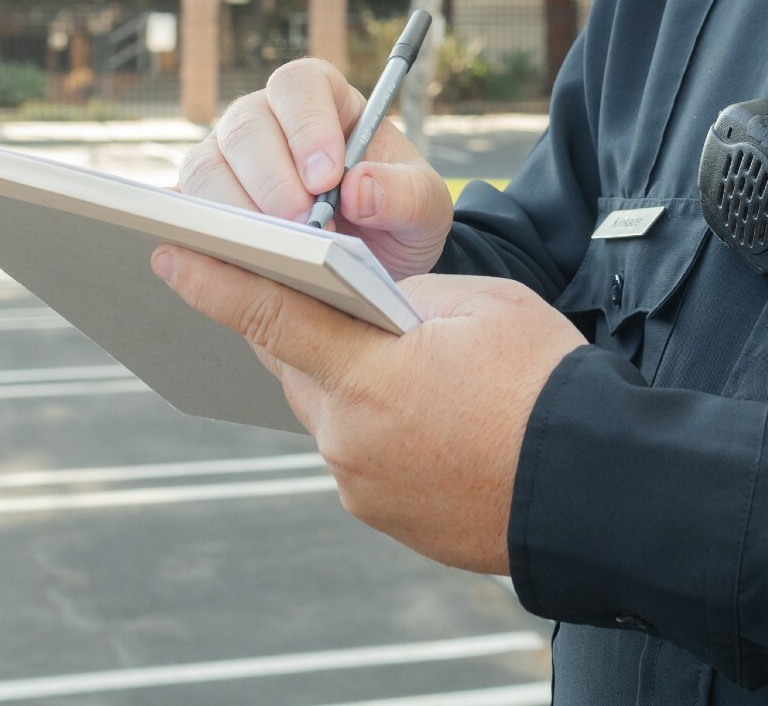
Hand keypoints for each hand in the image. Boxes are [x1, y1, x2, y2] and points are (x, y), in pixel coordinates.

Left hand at [152, 244, 582, 573]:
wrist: (598, 490)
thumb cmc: (550, 386)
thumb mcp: (484, 307)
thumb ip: (409, 298)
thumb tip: (376, 303)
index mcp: (370, 376)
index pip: (271, 316)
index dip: (215, 281)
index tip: (169, 253)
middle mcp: (349, 438)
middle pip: (295, 365)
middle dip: (300, 327)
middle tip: (315, 293)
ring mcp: (362, 485)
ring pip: (327, 412)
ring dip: (348, 380)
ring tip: (407, 364)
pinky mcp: (383, 515)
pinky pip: (359, 454)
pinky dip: (377, 426)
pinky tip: (427, 416)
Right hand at [176, 58, 453, 277]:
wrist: (377, 259)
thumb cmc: (395, 214)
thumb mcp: (425, 207)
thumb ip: (405, 194)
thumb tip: (359, 189)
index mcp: (323, 100)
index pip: (300, 86)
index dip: (307, 125)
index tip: (327, 177)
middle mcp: (267, 120)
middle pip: (245, 126)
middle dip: (272, 179)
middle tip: (304, 225)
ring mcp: (228, 160)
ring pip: (207, 167)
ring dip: (238, 211)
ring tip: (278, 250)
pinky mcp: (206, 204)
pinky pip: (189, 212)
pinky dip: (207, 236)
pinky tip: (239, 261)